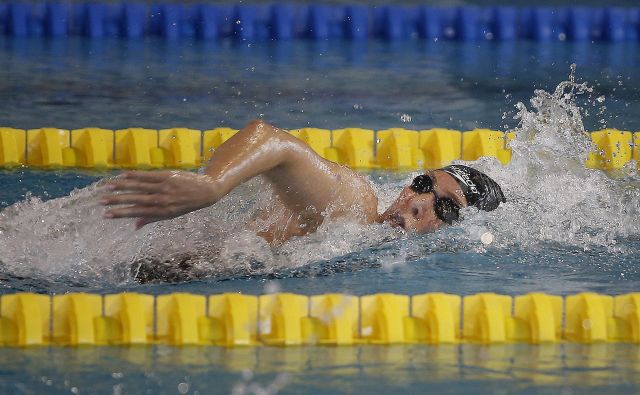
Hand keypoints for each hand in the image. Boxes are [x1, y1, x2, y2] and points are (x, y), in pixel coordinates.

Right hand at [101, 171, 218, 228]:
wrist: (205, 191)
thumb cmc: (186, 204)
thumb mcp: (170, 215)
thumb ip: (151, 218)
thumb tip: (134, 226)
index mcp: (162, 212)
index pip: (137, 213)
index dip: (121, 214)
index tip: (107, 215)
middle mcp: (162, 201)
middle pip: (136, 200)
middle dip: (117, 201)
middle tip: (101, 202)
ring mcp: (165, 188)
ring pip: (140, 187)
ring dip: (123, 187)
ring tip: (108, 187)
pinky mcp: (167, 176)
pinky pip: (148, 176)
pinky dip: (135, 175)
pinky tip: (123, 175)